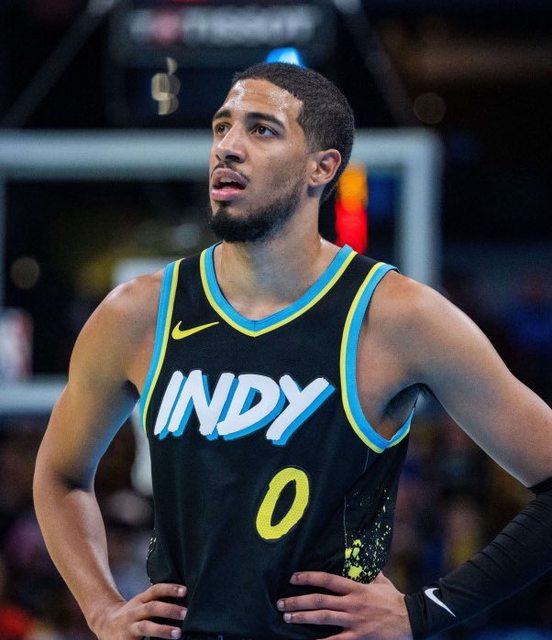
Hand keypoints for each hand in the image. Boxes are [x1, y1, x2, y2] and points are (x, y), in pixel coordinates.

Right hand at [92, 583, 186, 639]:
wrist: (105, 623)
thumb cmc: (132, 613)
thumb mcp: (142, 602)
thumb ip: (157, 600)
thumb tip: (184, 598)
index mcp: (141, 600)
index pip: (156, 590)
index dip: (170, 588)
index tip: (185, 590)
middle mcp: (135, 611)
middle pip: (152, 607)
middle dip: (169, 609)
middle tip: (186, 613)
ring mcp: (130, 627)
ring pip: (145, 627)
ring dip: (162, 630)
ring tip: (178, 634)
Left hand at [276, 571, 411, 639]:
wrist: (412, 619)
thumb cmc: (395, 599)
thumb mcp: (380, 581)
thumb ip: (367, 573)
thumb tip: (359, 560)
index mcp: (356, 587)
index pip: (327, 580)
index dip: (308, 577)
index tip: (293, 578)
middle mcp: (352, 603)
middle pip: (319, 600)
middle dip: (298, 601)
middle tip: (281, 603)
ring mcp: (354, 621)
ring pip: (323, 618)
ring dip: (303, 618)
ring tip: (287, 618)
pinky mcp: (358, 637)